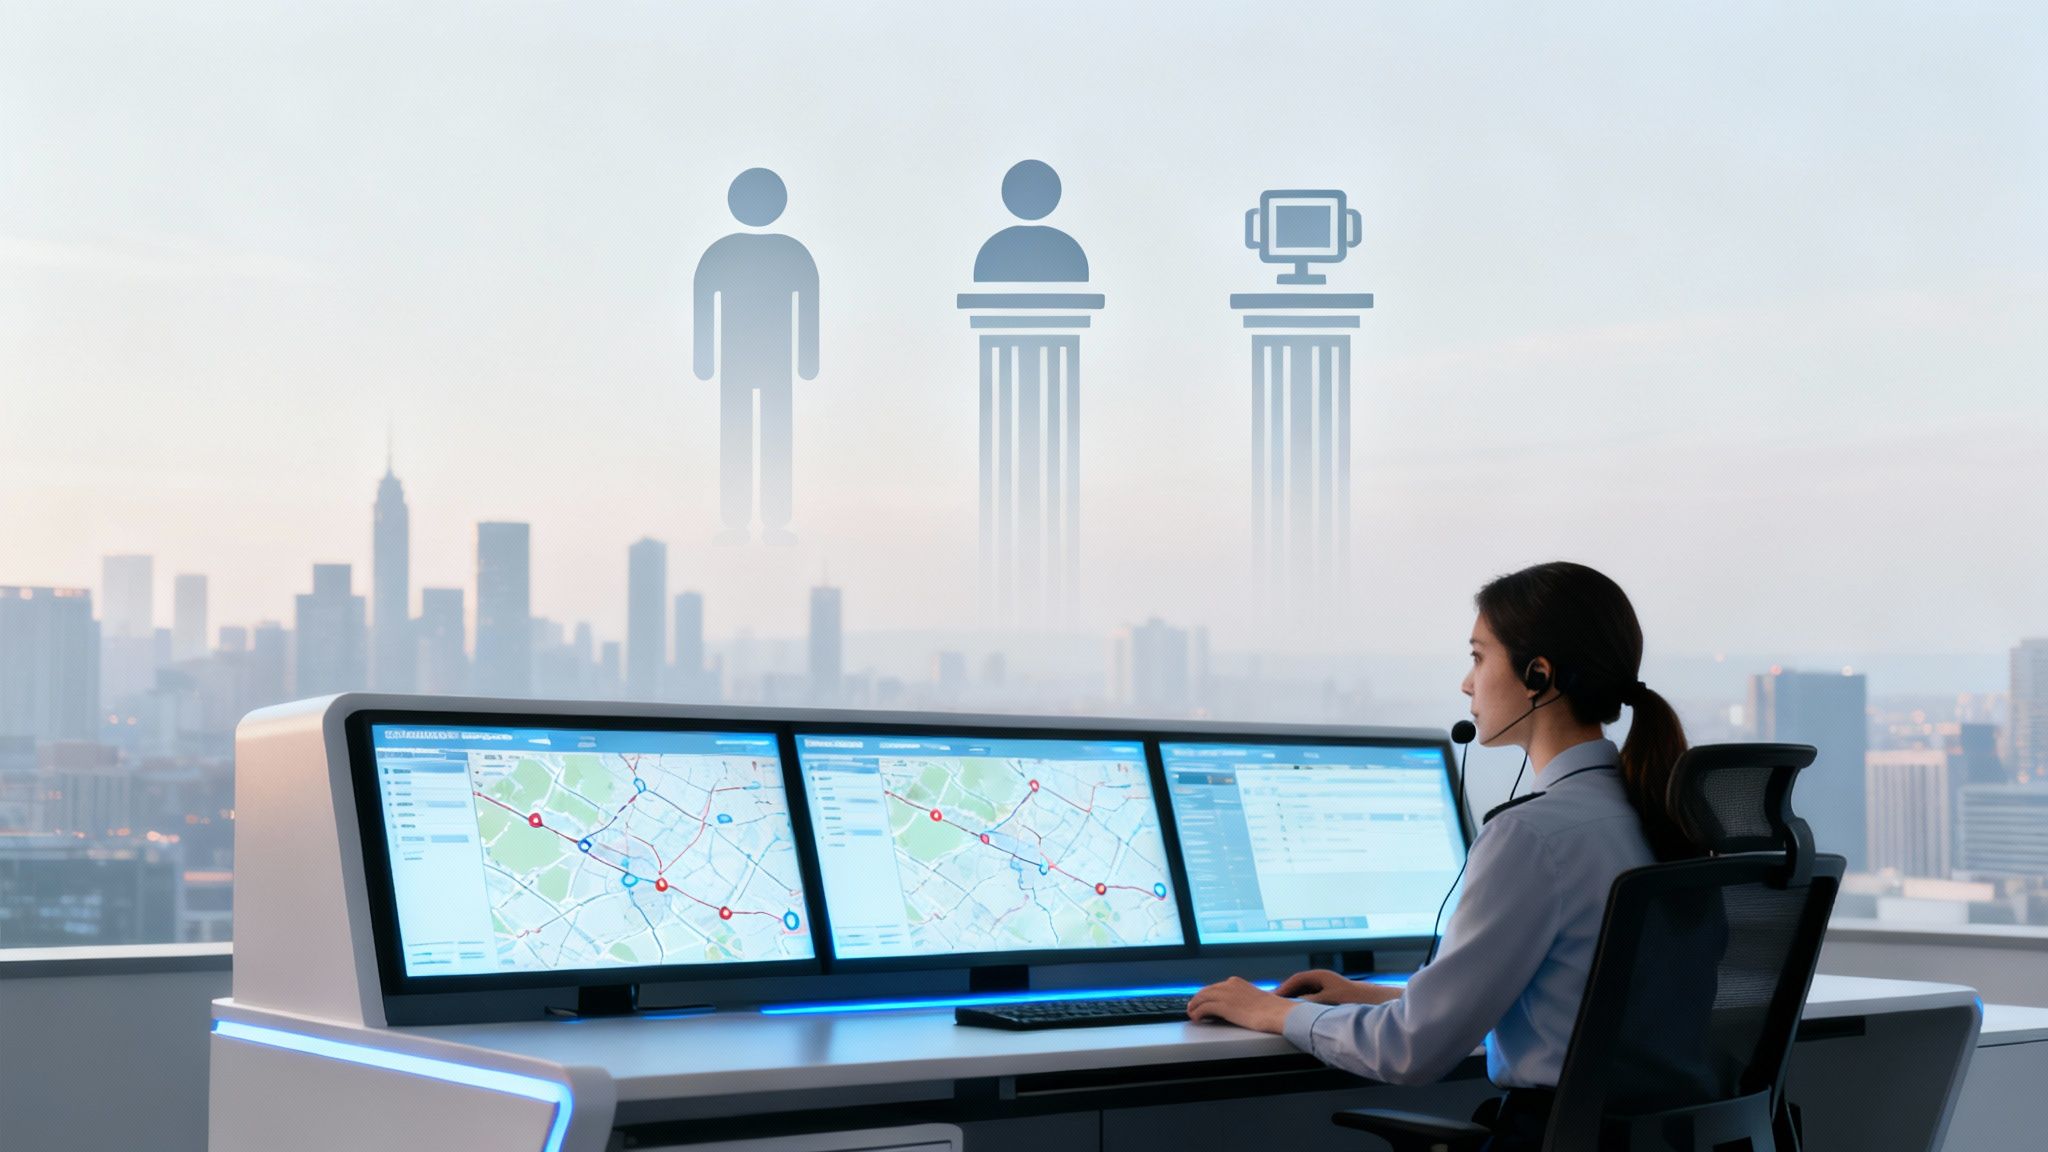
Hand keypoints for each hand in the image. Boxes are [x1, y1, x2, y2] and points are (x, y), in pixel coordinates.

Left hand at [1185, 976, 1293, 1033]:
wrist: (1278, 1013)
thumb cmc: (1272, 1010)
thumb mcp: (1255, 998)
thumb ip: (1244, 1000)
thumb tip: (1238, 1008)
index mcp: (1236, 982)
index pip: (1215, 987)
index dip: (1206, 995)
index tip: (1201, 1002)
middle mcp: (1229, 985)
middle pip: (1206, 991)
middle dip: (1197, 1000)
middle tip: (1192, 1008)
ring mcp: (1226, 995)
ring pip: (1202, 997)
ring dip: (1194, 1006)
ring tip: (1191, 1014)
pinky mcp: (1224, 1006)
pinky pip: (1203, 1008)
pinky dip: (1197, 1013)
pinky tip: (1196, 1018)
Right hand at [1274, 969, 1401, 1005]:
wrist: (1374, 1001)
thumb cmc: (1353, 998)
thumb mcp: (1327, 1000)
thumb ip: (1309, 1002)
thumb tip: (1293, 1006)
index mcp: (1320, 976)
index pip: (1295, 980)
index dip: (1283, 988)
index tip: (1272, 997)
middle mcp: (1323, 980)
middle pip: (1299, 986)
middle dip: (1286, 995)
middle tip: (1273, 1004)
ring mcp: (1327, 988)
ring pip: (1306, 993)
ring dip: (1295, 1001)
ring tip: (1284, 1011)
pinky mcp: (1332, 997)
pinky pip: (1313, 1000)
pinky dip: (1305, 1006)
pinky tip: (1302, 1016)